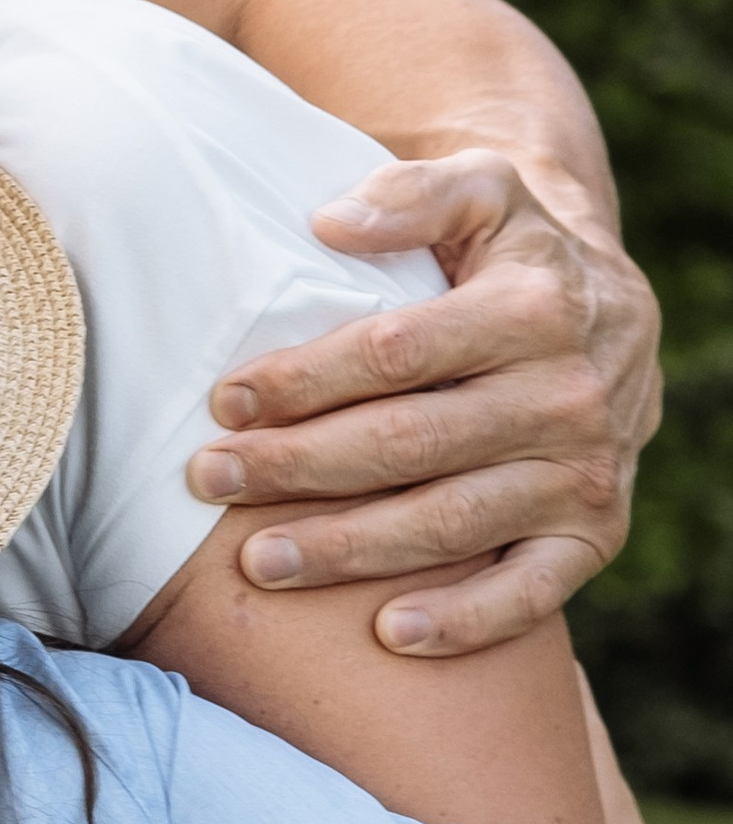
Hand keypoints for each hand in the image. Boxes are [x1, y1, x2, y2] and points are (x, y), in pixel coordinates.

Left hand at [186, 150, 658, 656]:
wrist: (614, 310)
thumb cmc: (513, 252)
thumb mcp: (481, 190)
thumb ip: (411, 197)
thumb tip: (327, 223)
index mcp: (533, 309)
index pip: (396, 353)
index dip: (304, 379)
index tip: (226, 400)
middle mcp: (567, 396)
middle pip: (409, 444)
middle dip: (298, 466)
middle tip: (209, 479)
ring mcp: (584, 473)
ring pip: (452, 524)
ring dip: (349, 550)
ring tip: (258, 562)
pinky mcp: (595, 534)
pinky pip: (532, 593)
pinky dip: (464, 620)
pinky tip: (387, 634)